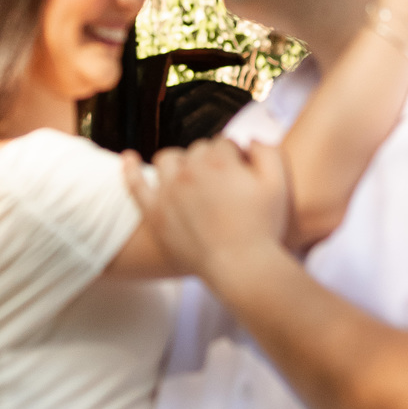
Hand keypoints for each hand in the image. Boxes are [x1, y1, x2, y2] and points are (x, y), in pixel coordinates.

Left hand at [124, 135, 289, 282]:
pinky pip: (135, 184)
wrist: (241, 269)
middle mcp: (191, 171)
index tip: (240, 173)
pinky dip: (130, 169)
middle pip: (197, 150)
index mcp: (220, 161)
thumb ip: (268, 152)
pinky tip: (129, 158)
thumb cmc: (263, 228)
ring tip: (190, 179)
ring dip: (179, 163)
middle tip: (221, 187)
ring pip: (168, 159)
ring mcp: (168, 192)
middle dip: (210, 161)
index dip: (234, 156)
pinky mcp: (154, 213)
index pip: (223, 142)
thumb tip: (250, 139)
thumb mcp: (278, 184)